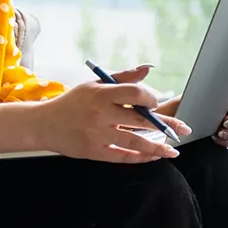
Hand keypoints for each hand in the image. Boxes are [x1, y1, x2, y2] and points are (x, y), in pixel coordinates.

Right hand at [43, 63, 182, 161]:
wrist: (44, 124)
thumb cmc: (73, 102)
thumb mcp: (94, 84)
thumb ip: (123, 78)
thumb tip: (148, 70)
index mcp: (101, 94)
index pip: (134, 94)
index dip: (151, 99)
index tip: (157, 103)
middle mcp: (100, 114)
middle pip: (140, 120)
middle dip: (166, 125)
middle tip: (183, 129)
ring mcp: (97, 134)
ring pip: (134, 142)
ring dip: (157, 147)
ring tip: (173, 151)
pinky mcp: (93, 151)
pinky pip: (122, 156)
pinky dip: (140, 158)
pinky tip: (153, 156)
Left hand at [152, 85, 227, 147]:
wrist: (164, 125)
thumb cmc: (174, 107)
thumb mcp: (183, 97)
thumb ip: (194, 94)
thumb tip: (201, 92)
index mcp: (222, 95)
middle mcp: (225, 110)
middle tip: (225, 121)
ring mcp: (223, 125)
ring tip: (219, 132)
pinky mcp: (218, 138)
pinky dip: (223, 141)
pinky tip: (215, 140)